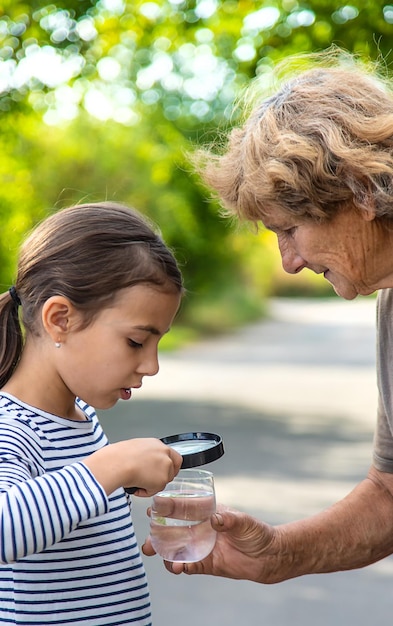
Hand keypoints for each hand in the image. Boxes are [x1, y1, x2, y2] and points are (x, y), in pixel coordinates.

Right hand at [84, 438, 181, 495]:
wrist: (117, 463)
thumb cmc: (119, 456)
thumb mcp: (135, 449)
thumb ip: (146, 455)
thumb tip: (144, 463)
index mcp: (157, 444)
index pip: (173, 456)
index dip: (169, 466)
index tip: (163, 472)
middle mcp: (164, 453)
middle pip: (172, 470)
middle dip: (161, 477)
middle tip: (148, 481)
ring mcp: (165, 466)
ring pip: (163, 481)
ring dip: (151, 484)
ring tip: (137, 481)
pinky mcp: (162, 479)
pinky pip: (155, 490)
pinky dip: (145, 491)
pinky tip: (136, 485)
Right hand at [142, 504, 278, 582]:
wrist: (268, 557)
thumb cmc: (257, 533)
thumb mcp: (245, 522)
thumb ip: (230, 520)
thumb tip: (215, 519)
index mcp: (207, 513)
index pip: (184, 508)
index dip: (168, 506)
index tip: (154, 506)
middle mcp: (201, 529)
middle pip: (174, 530)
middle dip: (157, 533)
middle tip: (148, 538)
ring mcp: (202, 547)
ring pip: (177, 549)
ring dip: (164, 552)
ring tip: (155, 553)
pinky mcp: (206, 564)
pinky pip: (189, 565)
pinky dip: (180, 566)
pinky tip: (176, 567)